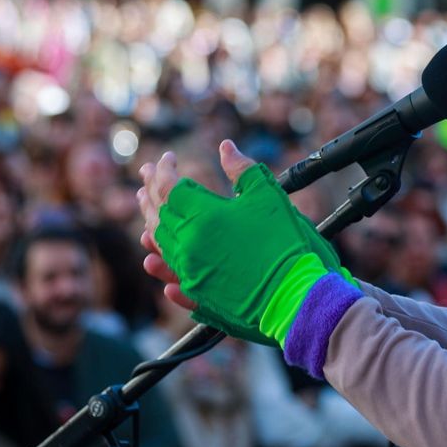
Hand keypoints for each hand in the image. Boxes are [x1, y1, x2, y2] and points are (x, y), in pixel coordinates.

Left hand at [137, 141, 344, 344]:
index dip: (164, 169)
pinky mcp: (201, 296)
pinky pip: (172, 278)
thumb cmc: (287, 245)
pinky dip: (162, 266)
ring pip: (160, 245)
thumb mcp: (268, 197)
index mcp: (202, 218)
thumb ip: (243, 170)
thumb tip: (226, 149)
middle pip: (158, 214)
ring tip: (146, 208)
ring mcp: (191, 274)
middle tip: (146, 175)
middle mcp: (188, 246)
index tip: (168, 157)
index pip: (169, 187)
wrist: (299, 298)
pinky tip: (154, 261)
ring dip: (150, 222)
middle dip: (151, 190)